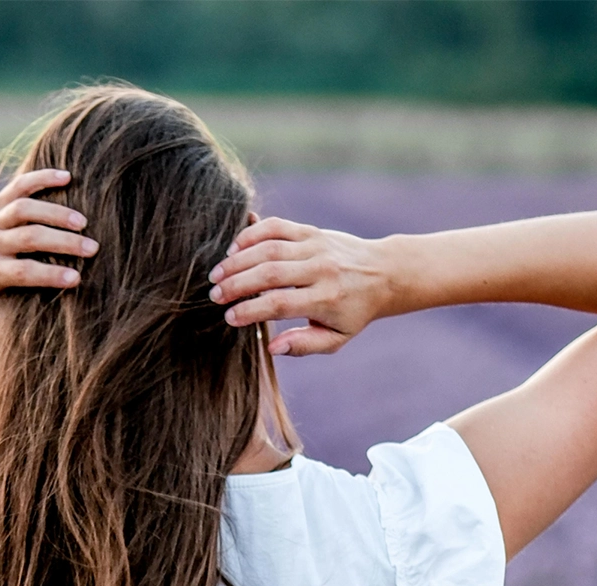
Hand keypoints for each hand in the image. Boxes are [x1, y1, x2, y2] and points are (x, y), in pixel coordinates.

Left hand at [0, 168, 98, 325]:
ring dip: (55, 212)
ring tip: (83, 221)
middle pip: (29, 238)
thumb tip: (46, 348)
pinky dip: (40, 178)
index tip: (78, 279)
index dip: (50, 275)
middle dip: (63, 242)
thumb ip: (12, 324)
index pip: (24, 272)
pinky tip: (66, 176)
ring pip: (24, 210)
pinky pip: (16, 187)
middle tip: (93, 248)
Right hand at [207, 217, 391, 355]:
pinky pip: (276, 226)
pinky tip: (234, 249)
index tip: (229, 318)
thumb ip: (305, 345)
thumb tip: (272, 348)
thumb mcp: (336, 338)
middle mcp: (321, 269)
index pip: (280, 303)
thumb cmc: (354, 311)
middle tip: (214, 296)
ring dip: (237, 260)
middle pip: (269, 273)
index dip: (250, 310)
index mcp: (326, 299)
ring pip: (269, 248)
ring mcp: (315, 246)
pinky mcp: (311, 230)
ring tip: (217, 275)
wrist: (383, 273)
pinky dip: (252, 234)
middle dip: (236, 284)